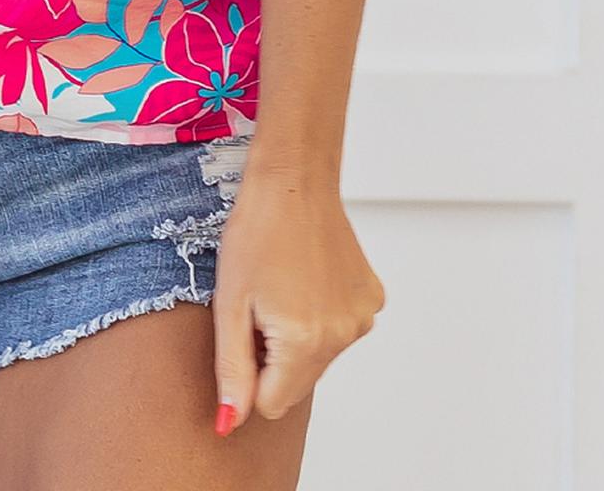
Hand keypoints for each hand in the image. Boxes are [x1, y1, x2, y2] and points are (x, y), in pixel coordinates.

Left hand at [211, 162, 383, 431]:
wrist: (294, 181)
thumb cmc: (255, 232)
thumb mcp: (230, 302)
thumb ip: (232, 369)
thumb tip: (230, 422)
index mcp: (304, 341)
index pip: (271, 403)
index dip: (251, 371)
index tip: (247, 328)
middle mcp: (342, 336)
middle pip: (297, 383)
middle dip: (275, 357)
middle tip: (262, 305)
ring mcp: (362, 318)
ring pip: (319, 358)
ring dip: (299, 338)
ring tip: (284, 287)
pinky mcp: (372, 300)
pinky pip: (340, 330)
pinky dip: (322, 316)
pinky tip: (308, 279)